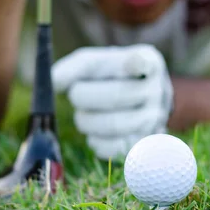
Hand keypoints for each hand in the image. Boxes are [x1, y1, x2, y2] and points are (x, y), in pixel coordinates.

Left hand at [52, 45, 173, 159]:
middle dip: (83, 96)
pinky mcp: (144, 143)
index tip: (133, 65)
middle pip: (116, 96)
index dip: (137, 65)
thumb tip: (52, 81)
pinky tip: (94, 132)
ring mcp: (154, 119)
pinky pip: (114, 148)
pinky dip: (95, 141)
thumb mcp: (99, 63)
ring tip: (83, 114)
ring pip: (113, 124)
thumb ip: (75, 67)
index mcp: (148, 62)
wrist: (139, 101)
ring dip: (86, 120)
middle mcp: (157, 90)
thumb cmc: (112, 77)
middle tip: (74, 95)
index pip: (142, 63)